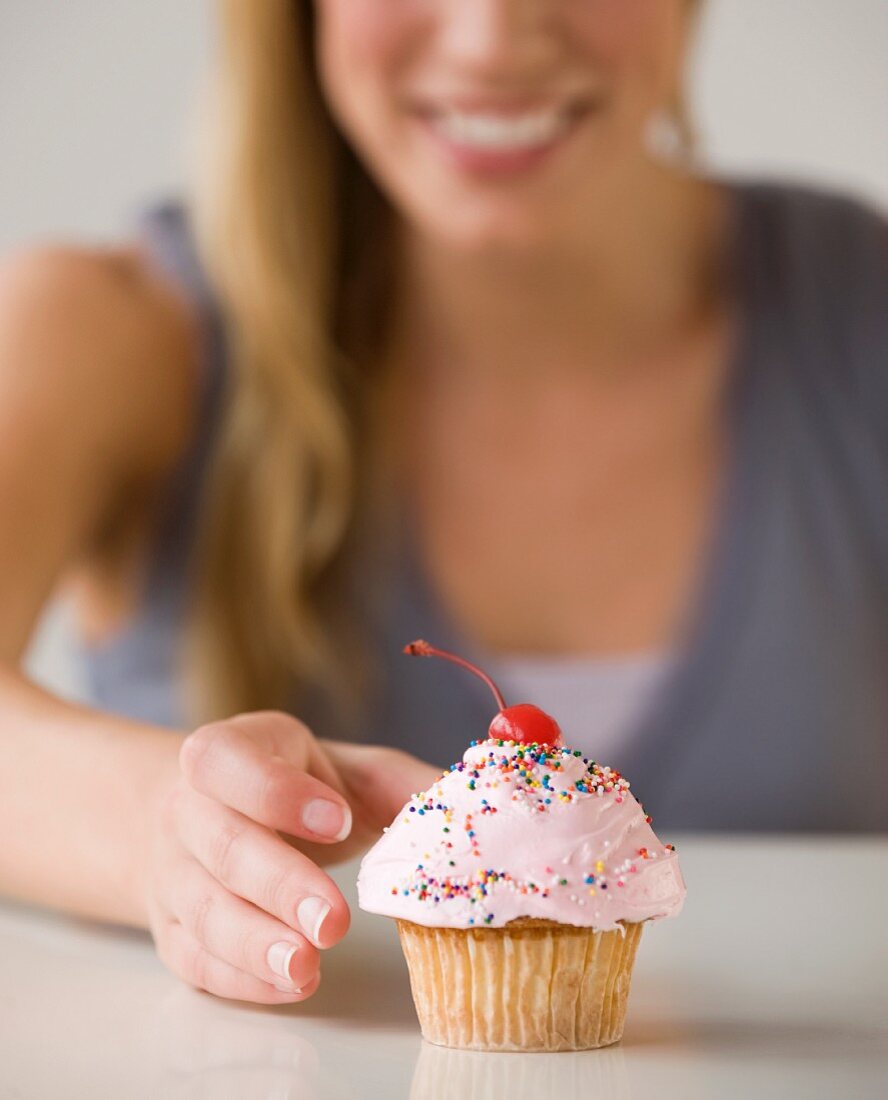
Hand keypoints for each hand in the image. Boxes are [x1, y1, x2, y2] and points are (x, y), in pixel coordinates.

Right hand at [143, 711, 438, 1003]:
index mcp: (228, 751)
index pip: (229, 762)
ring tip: (308, 966)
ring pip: (201, 908)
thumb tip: (473, 805)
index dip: (278, 792)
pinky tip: (288, 983)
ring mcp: (171, 870)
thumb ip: (402, 785)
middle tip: (334, 921)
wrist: (201, 813)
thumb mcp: (343, 769)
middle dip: (279, 883)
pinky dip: (240, 976)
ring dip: (254, 942)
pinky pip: (195, 956)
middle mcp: (187, 807)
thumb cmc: (291, 787)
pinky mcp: (171, 927)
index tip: (339, 819)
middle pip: (221, 845)